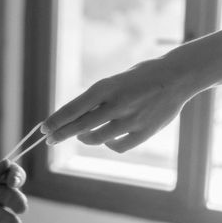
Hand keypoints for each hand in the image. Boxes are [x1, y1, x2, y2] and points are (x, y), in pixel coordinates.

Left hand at [42, 58, 195, 152]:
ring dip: (85, 139)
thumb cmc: (141, 77)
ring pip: (98, 139)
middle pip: (81, 126)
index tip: (44, 128)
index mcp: (106, 87)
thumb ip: (98, 100)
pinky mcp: (145, 132)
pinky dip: (109, 145)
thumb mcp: (115, 82)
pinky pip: (118, 146)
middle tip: (50, 139)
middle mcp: (117, 104)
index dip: (56, 120)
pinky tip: (107, 140)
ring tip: (81, 136)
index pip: (73, 108)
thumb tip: (74, 120)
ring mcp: (131, 120)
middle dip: (62, 134)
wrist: (177, 75)